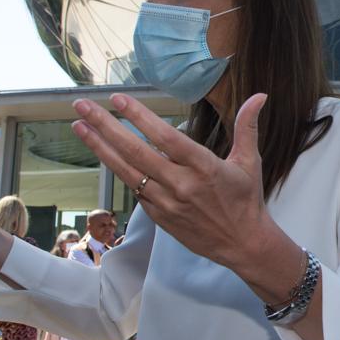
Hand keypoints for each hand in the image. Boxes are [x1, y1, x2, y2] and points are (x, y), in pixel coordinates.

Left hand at [69, 93, 274, 267]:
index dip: (139, 117)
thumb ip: (248, 126)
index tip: (118, 100)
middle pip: (136, 152)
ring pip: (127, 171)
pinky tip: (103, 153)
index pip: (165, 138)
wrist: (242, 244)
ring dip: (101, 148)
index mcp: (204, 167)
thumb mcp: (250, 161)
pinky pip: (135, 190)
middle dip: (106, 127)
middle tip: (83, 107)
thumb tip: (260, 95)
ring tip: (80, 127)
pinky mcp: (159, 216)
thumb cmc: (246, 199)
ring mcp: (166, 203)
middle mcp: (181, 184)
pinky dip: (118, 170)